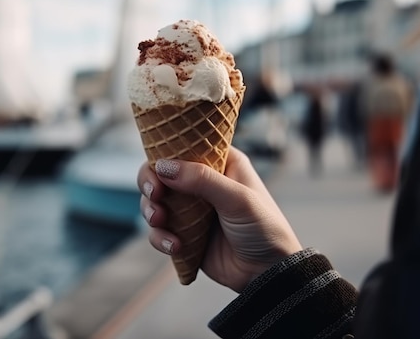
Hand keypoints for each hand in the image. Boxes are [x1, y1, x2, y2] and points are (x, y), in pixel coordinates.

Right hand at [137, 147, 301, 292]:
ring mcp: (191, 210)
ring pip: (155, 202)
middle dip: (150, 184)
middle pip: (161, 173)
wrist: (268, 273)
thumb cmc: (264, 228)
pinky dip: (160, 237)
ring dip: (151, 211)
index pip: (185, 146)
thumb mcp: (237, 199)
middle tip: (154, 195)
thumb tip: (163, 167)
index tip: (158, 168)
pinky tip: (175, 246)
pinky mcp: (184, 235)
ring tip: (160, 222)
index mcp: (221, 163)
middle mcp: (203, 183)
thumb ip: (202, 180)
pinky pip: (160, 231)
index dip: (165, 153)